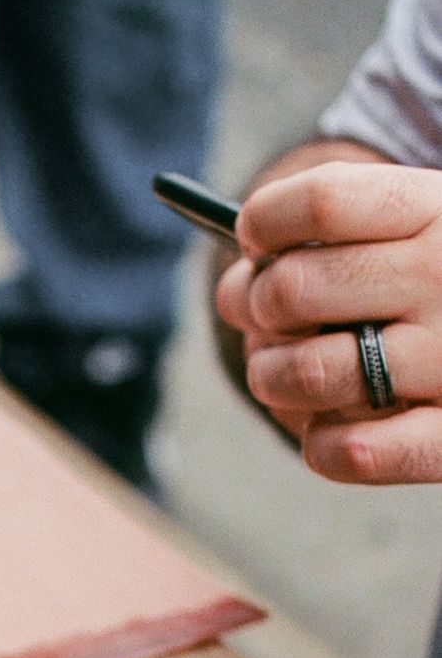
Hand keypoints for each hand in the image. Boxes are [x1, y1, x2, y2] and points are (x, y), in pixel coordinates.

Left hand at [218, 159, 441, 481]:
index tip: (255, 239)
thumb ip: (340, 232)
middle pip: (293, 288)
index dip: (264, 222)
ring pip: (307, 373)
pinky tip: (324, 428)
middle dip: (256, 304)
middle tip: (264, 316)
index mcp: (440, 212)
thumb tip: (235, 286)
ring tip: (280, 374)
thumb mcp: (424, 225)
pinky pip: (352, 454)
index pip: (320, 204)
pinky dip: (319, 445)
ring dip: (270, 377)